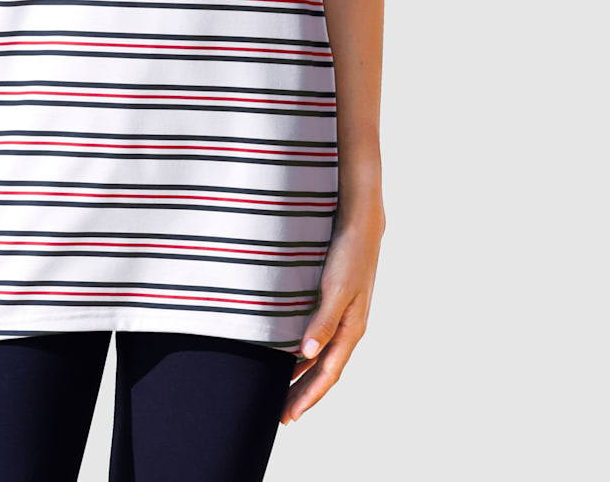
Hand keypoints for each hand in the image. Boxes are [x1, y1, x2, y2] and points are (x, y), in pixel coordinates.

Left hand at [281, 205, 385, 424]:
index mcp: (352, 330)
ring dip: (303, 375)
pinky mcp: (336, 304)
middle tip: (282, 414)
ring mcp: (344, 317)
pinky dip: (305, 352)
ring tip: (283, 390)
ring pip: (321, 356)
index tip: (290, 415)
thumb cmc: (349, 255)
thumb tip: (308, 353)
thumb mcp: (336, 289)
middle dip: (304, 393)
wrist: (360, 226)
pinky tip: (291, 353)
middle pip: (324, 370)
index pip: (328, 374)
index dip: (309, 396)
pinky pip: (320, 338)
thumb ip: (324, 321)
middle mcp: (349, 328)